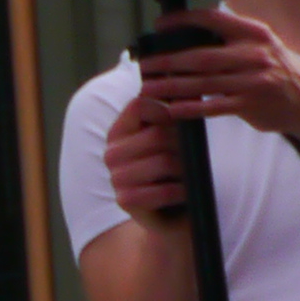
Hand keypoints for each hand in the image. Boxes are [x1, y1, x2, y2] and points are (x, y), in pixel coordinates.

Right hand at [108, 90, 193, 216]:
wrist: (173, 217)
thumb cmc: (177, 174)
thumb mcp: (174, 140)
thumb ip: (171, 116)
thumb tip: (185, 83)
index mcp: (120, 131)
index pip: (140, 105)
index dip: (166, 110)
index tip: (179, 122)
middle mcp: (111, 152)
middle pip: (157, 135)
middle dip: (181, 147)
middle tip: (188, 159)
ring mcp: (116, 177)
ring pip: (162, 162)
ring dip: (183, 171)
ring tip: (185, 176)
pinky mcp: (125, 200)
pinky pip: (162, 189)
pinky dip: (180, 191)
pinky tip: (182, 193)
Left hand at [137, 6, 299, 137]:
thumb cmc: (273, 68)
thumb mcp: (259, 43)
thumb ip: (228, 37)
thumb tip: (182, 33)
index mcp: (254, 33)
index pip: (214, 20)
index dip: (183, 20)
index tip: (159, 25)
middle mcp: (254, 55)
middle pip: (202, 57)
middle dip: (168, 61)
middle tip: (145, 64)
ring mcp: (254, 81)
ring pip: (204, 83)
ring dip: (172, 85)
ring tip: (148, 86)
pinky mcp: (251, 105)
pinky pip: (214, 106)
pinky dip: (190, 107)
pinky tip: (171, 107)